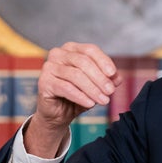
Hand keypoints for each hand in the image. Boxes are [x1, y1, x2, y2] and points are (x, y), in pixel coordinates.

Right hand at [25, 42, 122, 157]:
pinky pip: (66, 88)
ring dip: (92, 89)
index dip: (103, 61)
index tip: (113, 74)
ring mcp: (49, 67)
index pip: (90, 50)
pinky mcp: (44, 82)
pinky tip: (90, 104)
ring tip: (103, 100)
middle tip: (110, 91)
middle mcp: (58, 54)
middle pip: (83, 62)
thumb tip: (117, 78)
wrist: (58, 114)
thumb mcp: (95, 86)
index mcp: (71, 49)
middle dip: (99, 78)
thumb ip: (107, 79)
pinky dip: (80, 96)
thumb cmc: (77, 95)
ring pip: (75, 75)